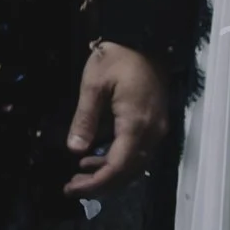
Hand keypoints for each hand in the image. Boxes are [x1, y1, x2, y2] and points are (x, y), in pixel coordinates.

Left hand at [64, 40, 169, 195]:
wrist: (144, 41)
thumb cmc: (116, 58)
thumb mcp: (93, 85)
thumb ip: (85, 119)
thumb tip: (74, 149)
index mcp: (136, 124)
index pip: (118, 167)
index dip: (95, 183)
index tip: (72, 188)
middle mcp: (152, 133)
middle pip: (128, 172)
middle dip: (100, 184)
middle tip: (72, 186)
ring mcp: (157, 130)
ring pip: (135, 166)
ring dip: (108, 174)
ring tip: (80, 174)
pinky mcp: (155, 126)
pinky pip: (138, 154)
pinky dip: (118, 162)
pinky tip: (96, 157)